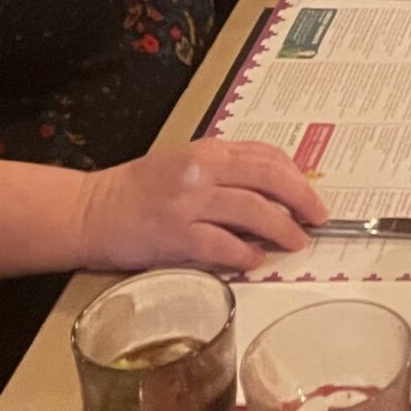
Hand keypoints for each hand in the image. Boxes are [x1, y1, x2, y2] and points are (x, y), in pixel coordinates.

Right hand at [74, 137, 327, 274]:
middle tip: (319, 217)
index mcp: (208, 151)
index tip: (312, 193)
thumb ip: (225, 170)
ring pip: (252, 210)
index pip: (266, 156)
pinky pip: (222, 244)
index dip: (297, 176)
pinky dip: (245, 253)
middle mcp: (202, 171)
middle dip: (301, 199)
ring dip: (282, 228)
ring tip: (297, 241)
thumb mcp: (185, 164)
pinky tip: (256, 259)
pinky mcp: (176, 235)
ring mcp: (189, 203)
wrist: (91, 211)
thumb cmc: (138, 189)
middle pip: (268, 178)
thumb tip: (272, 187)